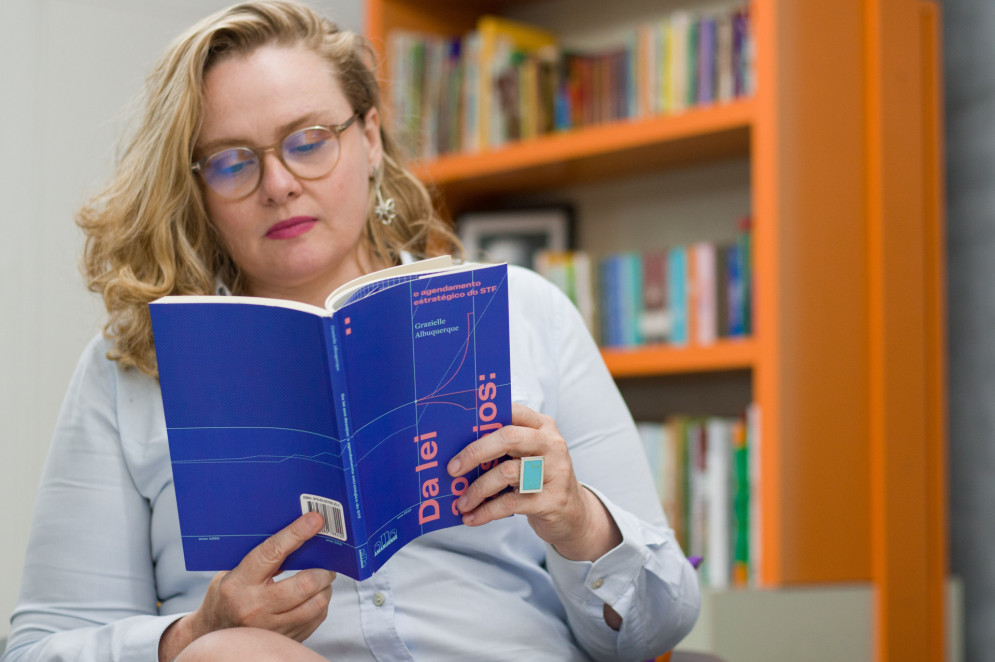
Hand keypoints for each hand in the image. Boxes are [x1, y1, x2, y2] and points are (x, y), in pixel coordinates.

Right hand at [159, 512, 333, 659]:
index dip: (296, 534)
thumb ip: (261, 560)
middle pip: (303, 584)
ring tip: (323, 580)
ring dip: (325, 588)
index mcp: (239, 583)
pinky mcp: (283, 638)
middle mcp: (255, 607)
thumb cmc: (226, 596)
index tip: (315, 520)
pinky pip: (315, 619)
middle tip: (328, 563)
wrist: (212, 634)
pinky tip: (315, 597)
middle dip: (323, 570)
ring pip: (315, 604)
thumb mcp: (233, 573)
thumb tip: (298, 536)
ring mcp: (270, 627)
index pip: (272, 553)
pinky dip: (321, 605)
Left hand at [447, 403, 621, 561]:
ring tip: (461, 501)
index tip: (458, 430)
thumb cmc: (541, 480)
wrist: (574, 515)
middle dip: (475, 452)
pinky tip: (472, 517)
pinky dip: (486, 511)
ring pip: (507, 472)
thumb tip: (459, 450)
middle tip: (452, 469)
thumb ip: (504, 447)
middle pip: (508, 438)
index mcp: (543, 427)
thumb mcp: (528, 456)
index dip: (484, 419)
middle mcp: (552, 444)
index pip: (513, 411)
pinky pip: (511, 503)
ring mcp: (555, 472)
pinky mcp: (553, 500)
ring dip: (478, 489)